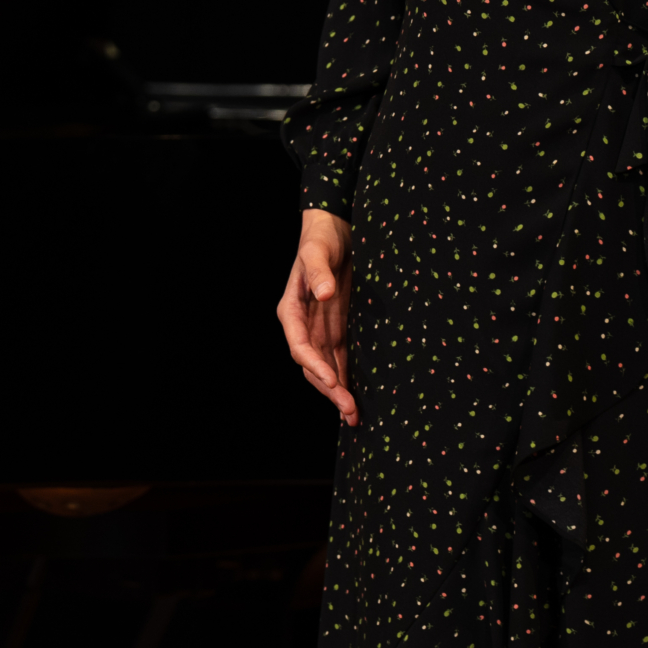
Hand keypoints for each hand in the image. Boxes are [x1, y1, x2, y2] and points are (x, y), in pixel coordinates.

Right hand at [278, 208, 357, 425]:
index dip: (315, 366)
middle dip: (329, 389)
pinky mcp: (336, 330)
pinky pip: (339, 361)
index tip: (334, 382)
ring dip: (338, 393)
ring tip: (354, 416)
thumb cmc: (321, 239)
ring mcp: (319, 330)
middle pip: (311, 365)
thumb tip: (324, 292)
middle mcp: (303, 325)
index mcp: (291, 310)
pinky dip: (346, 380)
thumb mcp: (318, 251)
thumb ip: (319, 271)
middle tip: (349, 410)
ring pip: (325, 369)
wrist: (334, 230)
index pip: (299, 345)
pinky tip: (357, 398)